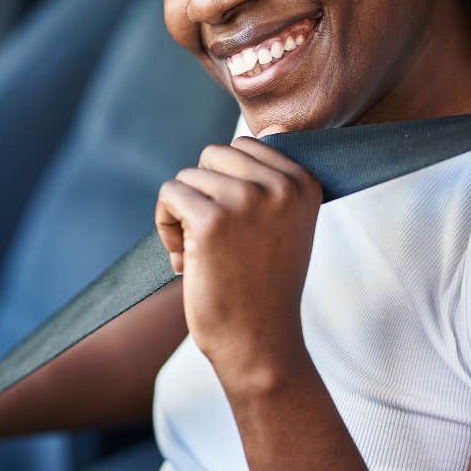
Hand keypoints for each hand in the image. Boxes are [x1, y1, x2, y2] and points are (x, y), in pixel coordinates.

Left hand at [155, 138, 321, 388]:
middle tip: (213, 241)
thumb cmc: (264, 286)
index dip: (227, 185)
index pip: (245, 146)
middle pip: (213, 155)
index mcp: (304, 182)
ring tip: (201, 255)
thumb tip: (278, 128)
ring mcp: (247, 200)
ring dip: (183, 215)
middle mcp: (281, 186)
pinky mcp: (212, 219)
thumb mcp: (288, 224)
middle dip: (203, 194)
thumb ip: (277, 179)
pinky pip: (169, 194)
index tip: (237, 228)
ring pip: (187, 177)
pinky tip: (185, 259)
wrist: (259, 343)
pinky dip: (165, 225)